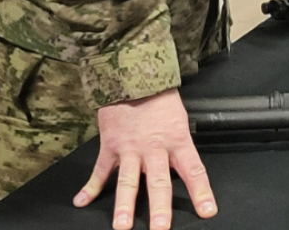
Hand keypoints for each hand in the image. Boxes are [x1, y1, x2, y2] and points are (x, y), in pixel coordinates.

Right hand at [74, 88, 216, 229]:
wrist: (135, 75)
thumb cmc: (160, 98)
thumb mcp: (179, 120)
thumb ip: (178, 148)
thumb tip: (182, 172)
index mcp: (177, 140)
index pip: (193, 170)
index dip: (201, 192)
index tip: (207, 211)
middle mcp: (154, 148)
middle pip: (158, 182)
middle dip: (159, 207)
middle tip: (160, 228)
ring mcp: (130, 149)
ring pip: (127, 181)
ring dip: (124, 205)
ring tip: (122, 226)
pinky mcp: (110, 146)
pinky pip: (99, 170)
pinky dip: (90, 188)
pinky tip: (81, 202)